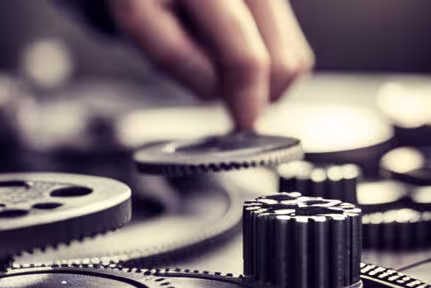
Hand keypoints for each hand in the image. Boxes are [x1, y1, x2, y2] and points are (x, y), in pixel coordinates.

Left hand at [109, 0, 313, 129]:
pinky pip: (288, 42)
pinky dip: (268, 61)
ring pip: (294, 54)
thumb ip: (171, 55)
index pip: (246, 57)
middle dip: (260, 95)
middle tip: (227, 103)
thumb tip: (214, 90)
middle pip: (284, 60)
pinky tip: (233, 56)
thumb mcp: (137, 17)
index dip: (247, 100)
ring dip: (267, 81)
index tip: (243, 126)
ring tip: (223, 74)